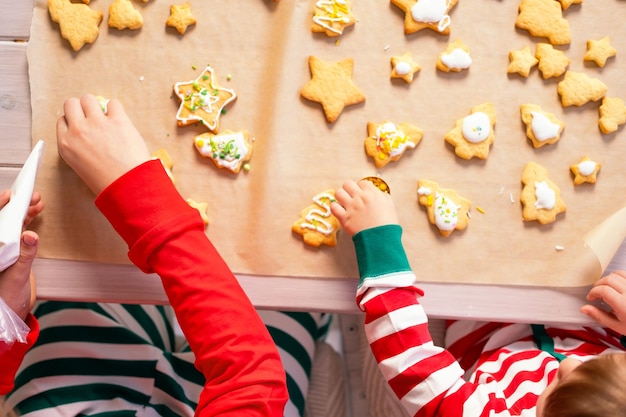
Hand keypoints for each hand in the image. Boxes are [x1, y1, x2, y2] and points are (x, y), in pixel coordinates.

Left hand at [0, 189, 42, 320]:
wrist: (10, 314)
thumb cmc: (7, 298)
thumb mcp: (18, 277)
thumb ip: (26, 255)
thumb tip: (31, 236)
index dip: (0, 206)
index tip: (11, 195)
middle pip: (2, 221)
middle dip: (16, 206)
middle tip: (31, 196)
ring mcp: (3, 249)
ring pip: (11, 225)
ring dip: (24, 213)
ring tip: (37, 202)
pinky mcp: (12, 253)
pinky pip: (18, 233)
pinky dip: (27, 223)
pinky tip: (34, 215)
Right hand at [56, 94, 150, 194]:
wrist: (127, 185)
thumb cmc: (107, 182)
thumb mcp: (80, 166)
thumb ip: (78, 148)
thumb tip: (86, 136)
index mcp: (66, 144)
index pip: (62, 120)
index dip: (73, 121)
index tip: (81, 125)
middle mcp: (78, 130)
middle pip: (71, 103)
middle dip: (81, 108)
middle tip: (92, 117)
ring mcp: (97, 123)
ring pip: (88, 98)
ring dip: (96, 105)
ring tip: (105, 116)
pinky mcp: (117, 120)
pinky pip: (113, 103)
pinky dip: (116, 109)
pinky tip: (119, 119)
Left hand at [331, 179, 398, 236]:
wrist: (381, 239)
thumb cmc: (387, 224)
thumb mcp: (389, 205)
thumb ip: (382, 196)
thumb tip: (376, 192)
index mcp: (372, 194)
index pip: (362, 182)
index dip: (362, 188)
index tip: (362, 193)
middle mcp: (360, 198)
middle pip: (347, 183)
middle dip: (349, 189)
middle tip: (351, 196)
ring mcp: (351, 207)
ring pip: (338, 193)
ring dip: (341, 197)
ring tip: (344, 203)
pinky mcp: (344, 218)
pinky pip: (333, 207)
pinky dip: (335, 208)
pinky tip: (339, 211)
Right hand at [581, 270, 625, 335]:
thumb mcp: (615, 325)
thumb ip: (599, 316)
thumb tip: (584, 309)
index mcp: (624, 305)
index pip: (603, 290)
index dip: (593, 292)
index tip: (591, 297)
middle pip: (609, 279)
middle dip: (598, 285)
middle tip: (596, 293)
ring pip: (618, 273)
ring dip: (609, 279)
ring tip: (606, 287)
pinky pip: (625, 275)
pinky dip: (618, 277)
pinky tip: (616, 286)